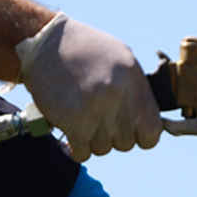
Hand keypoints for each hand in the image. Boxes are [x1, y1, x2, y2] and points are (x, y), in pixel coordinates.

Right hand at [15, 13, 162, 161]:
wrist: (44, 44)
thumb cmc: (84, 52)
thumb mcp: (120, 60)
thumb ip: (137, 92)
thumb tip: (152, 125)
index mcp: (134, 80)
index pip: (153, 131)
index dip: (142, 136)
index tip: (130, 131)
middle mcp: (118, 94)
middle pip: (126, 143)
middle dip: (112, 137)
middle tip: (97, 119)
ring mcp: (95, 107)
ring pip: (103, 149)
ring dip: (91, 140)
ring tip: (82, 118)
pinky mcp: (73, 119)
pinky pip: (83, 152)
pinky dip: (76, 148)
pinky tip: (71, 131)